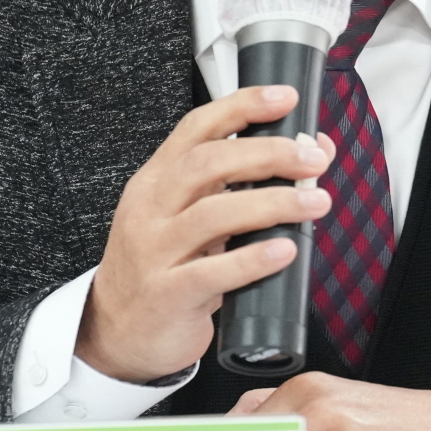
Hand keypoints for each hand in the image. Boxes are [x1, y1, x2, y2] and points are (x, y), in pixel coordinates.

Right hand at [76, 85, 335, 381]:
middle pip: (208, 164)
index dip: (241, 107)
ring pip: (213, 214)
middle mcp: (151, 208)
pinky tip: (285, 251)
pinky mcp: (167, 294)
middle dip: (268, 154)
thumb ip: (241, 185)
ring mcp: (154, 252)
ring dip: (272, 203)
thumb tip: (311, 151)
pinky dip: (253, 259)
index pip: (196, 128)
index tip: (285, 98)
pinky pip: (211, 273)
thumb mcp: (192, 218)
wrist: (116, 332)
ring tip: (315, 202)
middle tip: (312, 159)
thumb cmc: (164, 267)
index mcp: (157, 180)